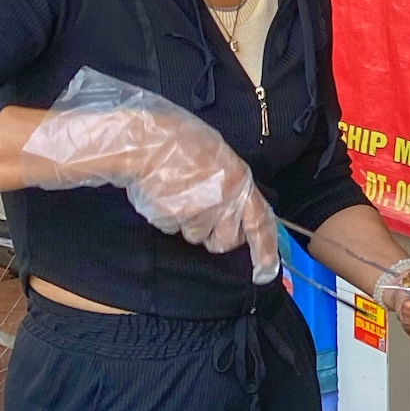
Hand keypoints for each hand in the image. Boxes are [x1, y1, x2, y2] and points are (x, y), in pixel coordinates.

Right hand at [19, 97, 279, 282]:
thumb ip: (231, 186)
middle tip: (199, 209)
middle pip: (225, 240)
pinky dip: (167, 216)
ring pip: (196, 235)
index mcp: (239, 180)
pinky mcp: (173, 217)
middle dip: (214, 235)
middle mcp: (224, 199)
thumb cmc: (179, 142)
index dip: (265, 250)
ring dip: (187, 221)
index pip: (261, 222)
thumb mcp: (218, 157)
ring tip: (177, 192)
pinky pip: (172, 228)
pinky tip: (162, 193)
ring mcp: (198, 210)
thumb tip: (236, 210)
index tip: (266, 272)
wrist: (143, 139)